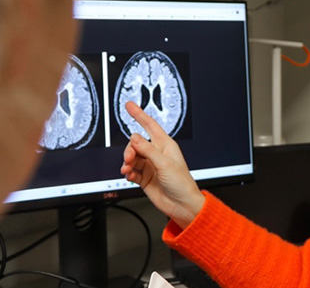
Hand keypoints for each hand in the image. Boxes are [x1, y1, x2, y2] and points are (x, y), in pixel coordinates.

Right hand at [120, 101, 204, 227]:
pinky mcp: (144, 177)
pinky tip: (129, 176)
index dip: (139, 114)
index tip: (129, 105)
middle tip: (129, 158)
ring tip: (127, 169)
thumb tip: (134, 137)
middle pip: (136, 144)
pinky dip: (128, 172)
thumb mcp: (164, 164)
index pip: (150, 125)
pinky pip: (131, 170)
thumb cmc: (181, 184)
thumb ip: (147, 150)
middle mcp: (157, 154)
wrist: (181, 205)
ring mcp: (150, 166)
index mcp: (166, 145)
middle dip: (129, 150)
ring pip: (132, 157)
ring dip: (127, 162)